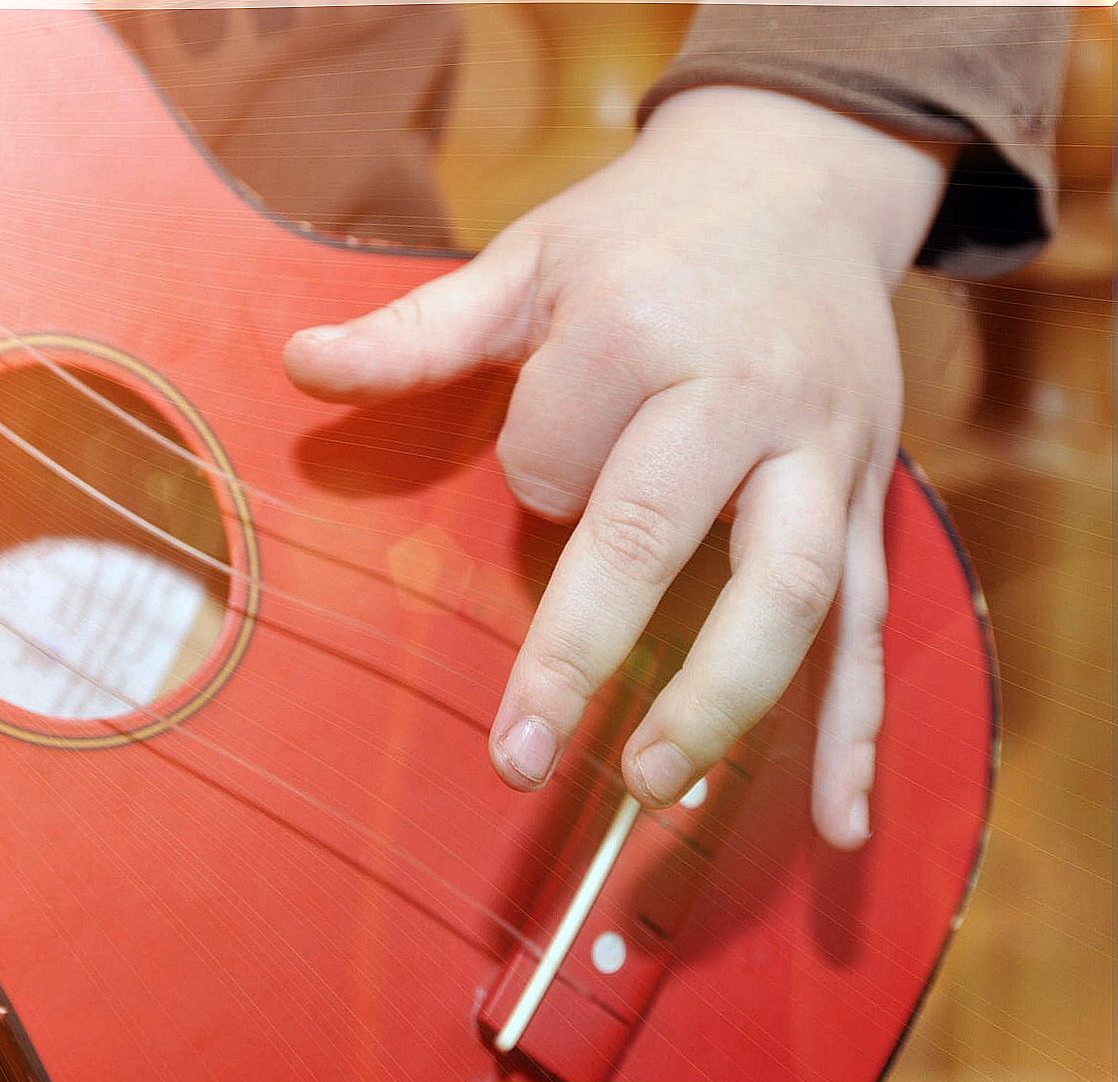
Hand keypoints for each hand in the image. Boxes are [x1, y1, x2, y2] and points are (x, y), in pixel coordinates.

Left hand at [284, 87, 954, 848]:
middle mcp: (743, 391)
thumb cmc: (646, 229)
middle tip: (523, 757)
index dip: (531, 468)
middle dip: (585, 648)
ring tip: (658, 790)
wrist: (807, 173)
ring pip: (789, 590)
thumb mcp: (528, 258)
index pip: (551, 451)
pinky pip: (873, 619)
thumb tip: (297, 363)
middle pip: (661, 534)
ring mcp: (824, 449)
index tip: (545, 453)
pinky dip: (859, 725)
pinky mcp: (872, 492)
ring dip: (724, 702)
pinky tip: (842, 818)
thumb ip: (418, 329)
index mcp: (639, 325)